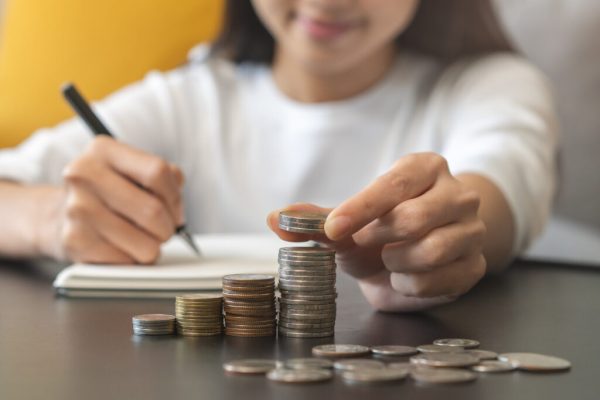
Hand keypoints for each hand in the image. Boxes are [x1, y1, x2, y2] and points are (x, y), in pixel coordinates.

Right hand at [45, 136, 184, 263]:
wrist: (59, 216)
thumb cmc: (109, 192)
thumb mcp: (133, 170)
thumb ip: (166, 178)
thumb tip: (177, 211)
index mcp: (103, 150)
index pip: (157, 172)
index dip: (174, 196)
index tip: (173, 207)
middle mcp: (84, 175)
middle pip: (153, 210)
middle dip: (168, 227)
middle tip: (164, 229)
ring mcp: (77, 209)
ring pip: (146, 243)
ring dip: (153, 247)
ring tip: (143, 238)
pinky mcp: (75, 241)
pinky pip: (127, 261)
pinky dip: (132, 259)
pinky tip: (121, 247)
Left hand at [267, 153, 485, 310]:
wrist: (412, 260)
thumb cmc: (378, 232)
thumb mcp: (345, 223)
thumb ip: (313, 219)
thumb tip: (275, 218)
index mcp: (424, 168)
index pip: (394, 184)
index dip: (361, 208)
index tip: (332, 228)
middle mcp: (456, 192)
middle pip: (415, 217)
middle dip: (379, 238)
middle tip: (368, 243)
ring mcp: (472, 229)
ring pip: (432, 250)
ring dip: (396, 263)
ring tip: (390, 259)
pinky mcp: (476, 264)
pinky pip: (442, 280)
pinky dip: (412, 285)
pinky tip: (407, 276)